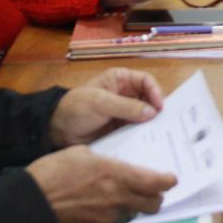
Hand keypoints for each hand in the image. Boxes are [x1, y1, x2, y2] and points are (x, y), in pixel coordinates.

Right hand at [27, 145, 176, 222]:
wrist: (30, 205)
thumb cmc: (52, 173)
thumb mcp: (82, 153)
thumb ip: (106, 162)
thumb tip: (117, 167)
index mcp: (116, 175)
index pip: (155, 183)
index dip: (166, 182)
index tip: (170, 179)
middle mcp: (117, 199)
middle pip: (152, 205)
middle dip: (154, 198)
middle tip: (149, 191)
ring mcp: (108, 219)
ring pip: (131, 215)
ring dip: (130, 207)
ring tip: (114, 197)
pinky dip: (109, 217)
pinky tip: (95, 208)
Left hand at [49, 67, 165, 146]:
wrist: (56, 130)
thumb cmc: (76, 109)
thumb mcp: (100, 103)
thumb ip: (127, 107)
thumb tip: (153, 112)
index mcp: (120, 80)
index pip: (146, 81)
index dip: (156, 92)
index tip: (160, 108)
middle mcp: (126, 94)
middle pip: (149, 99)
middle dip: (157, 109)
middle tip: (166, 124)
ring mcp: (124, 112)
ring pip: (145, 116)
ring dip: (152, 124)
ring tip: (161, 135)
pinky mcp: (121, 129)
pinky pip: (137, 130)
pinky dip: (143, 134)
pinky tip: (150, 142)